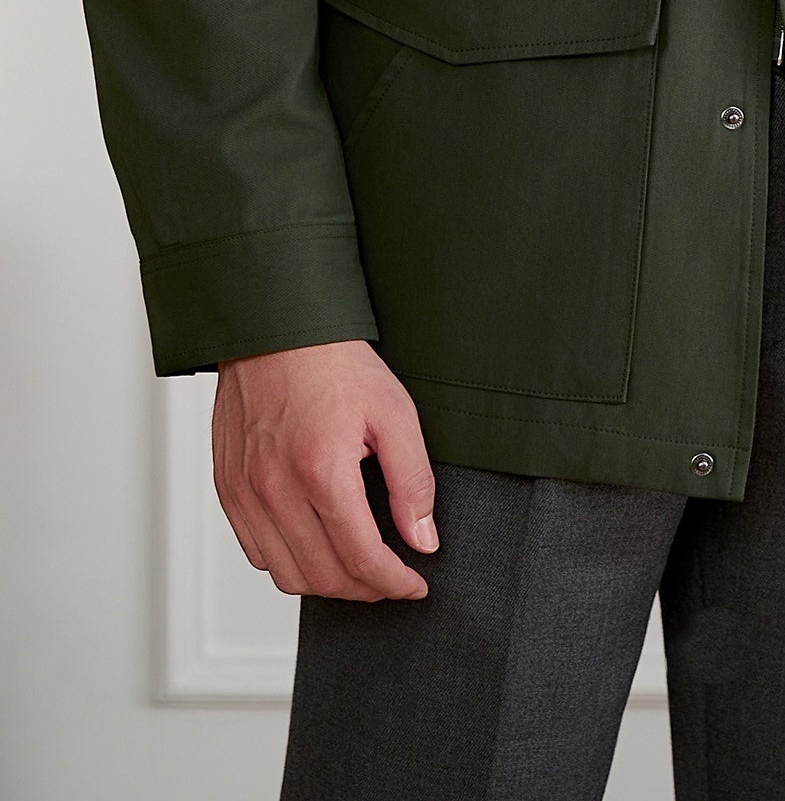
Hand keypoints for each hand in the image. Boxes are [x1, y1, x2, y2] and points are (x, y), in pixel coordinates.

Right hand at [212, 339, 438, 600]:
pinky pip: (257, 552)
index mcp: (321, 471)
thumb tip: (423, 539)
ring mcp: (245, 493)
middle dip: (366, 590)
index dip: (394, 583)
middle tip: (392, 579)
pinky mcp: (228, 488)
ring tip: (358, 567)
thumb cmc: (335, 363)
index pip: (361, 558)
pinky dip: (290, 562)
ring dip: (327, 583)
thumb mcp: (394, 412)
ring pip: (286, 576)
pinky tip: (317, 544)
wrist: (276, 329)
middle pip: (323, 577)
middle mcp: (275, 490)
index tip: (415, 586)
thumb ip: (412, 481)